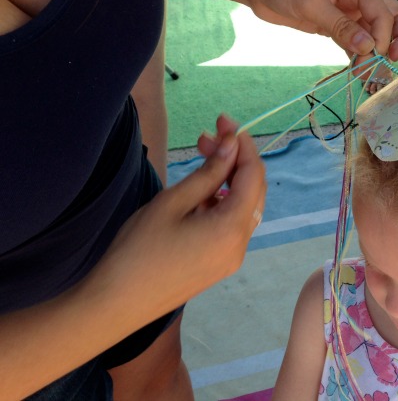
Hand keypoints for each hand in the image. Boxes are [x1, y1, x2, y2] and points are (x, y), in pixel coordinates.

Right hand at [94, 115, 265, 314]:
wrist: (116, 304)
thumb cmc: (138, 250)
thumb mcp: (173, 202)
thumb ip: (209, 173)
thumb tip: (232, 145)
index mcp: (232, 228)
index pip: (253, 174)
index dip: (242, 144)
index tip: (224, 122)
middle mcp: (240, 245)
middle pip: (253, 190)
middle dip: (235, 159)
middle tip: (206, 138)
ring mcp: (231, 258)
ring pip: (244, 206)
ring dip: (228, 180)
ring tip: (200, 159)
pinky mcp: (219, 264)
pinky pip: (232, 225)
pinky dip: (222, 202)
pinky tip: (199, 192)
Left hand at [245, 0, 397, 59]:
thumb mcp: (310, 3)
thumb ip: (340, 26)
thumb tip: (368, 48)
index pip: (383, 11)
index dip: (383, 35)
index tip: (372, 56)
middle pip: (391, 16)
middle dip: (397, 38)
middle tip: (391, 62)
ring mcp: (347, 11)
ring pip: (374, 31)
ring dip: (376, 52)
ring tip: (369, 75)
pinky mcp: (334, 24)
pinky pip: (354, 41)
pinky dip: (358, 55)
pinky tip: (357, 71)